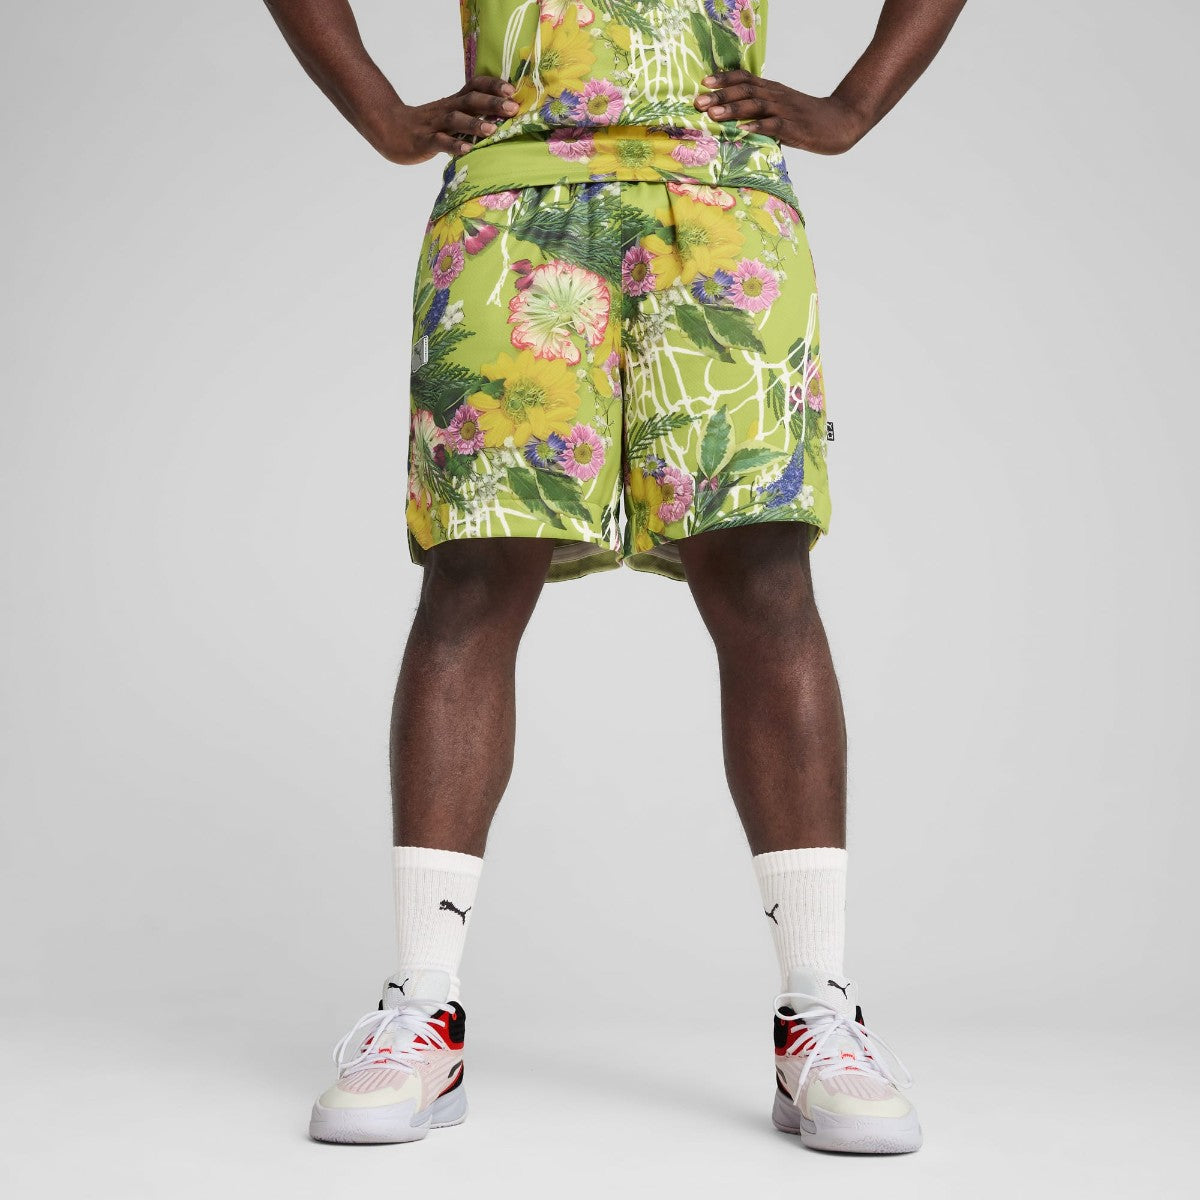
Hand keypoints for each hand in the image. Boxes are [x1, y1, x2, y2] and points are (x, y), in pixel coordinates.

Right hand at [374, 75, 518, 163]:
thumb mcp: (449, 116)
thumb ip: (471, 115)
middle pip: (470, 101)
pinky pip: (440, 142)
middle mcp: (446, 109)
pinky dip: (454, 145)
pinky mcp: (424, 141)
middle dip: (492, 103)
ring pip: (455, 120)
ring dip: (475, 123)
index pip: (474, 86)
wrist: (390, 130)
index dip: (492, 85)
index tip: (512, 90)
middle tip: (512, 107)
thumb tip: (501, 117)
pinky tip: (467, 149)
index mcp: (454, 102)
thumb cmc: (427, 126)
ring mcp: (434, 125)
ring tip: (493, 129)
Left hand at [695, 70, 869, 155]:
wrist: (840, 121)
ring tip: (713, 114)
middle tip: (698, 100)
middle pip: (745, 91)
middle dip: (720, 95)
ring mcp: (785, 111)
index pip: (745, 79)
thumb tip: (735, 122)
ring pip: (755, 105)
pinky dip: (758, 127)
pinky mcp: (794, 127)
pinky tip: (743, 131)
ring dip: (733, 109)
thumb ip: (761, 112)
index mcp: (772, 91)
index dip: (725, 79)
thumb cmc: (807, 119)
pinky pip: (774, 126)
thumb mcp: (782, 110)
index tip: (704, 82)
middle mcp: (776, 96)